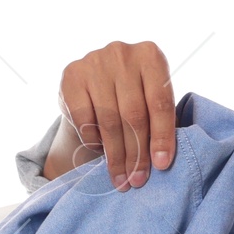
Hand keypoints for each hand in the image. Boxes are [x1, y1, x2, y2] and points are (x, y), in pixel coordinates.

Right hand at [44, 40, 176, 190]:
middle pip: (134, 114)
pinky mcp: (71, 75)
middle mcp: (122, 53)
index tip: (161, 166)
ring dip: (116, 155)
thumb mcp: (151, 100)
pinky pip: (84, 118)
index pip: (160, 103)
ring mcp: (94, 61)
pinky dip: (93, 139)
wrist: (95, 81)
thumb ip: (158, 121)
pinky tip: (99, 149)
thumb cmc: (134, 96)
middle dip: (137, 153)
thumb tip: (159, 162)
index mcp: (151, 56)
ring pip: (109, 120)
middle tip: (137, 180)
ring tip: (120, 178)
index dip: (162, 137)